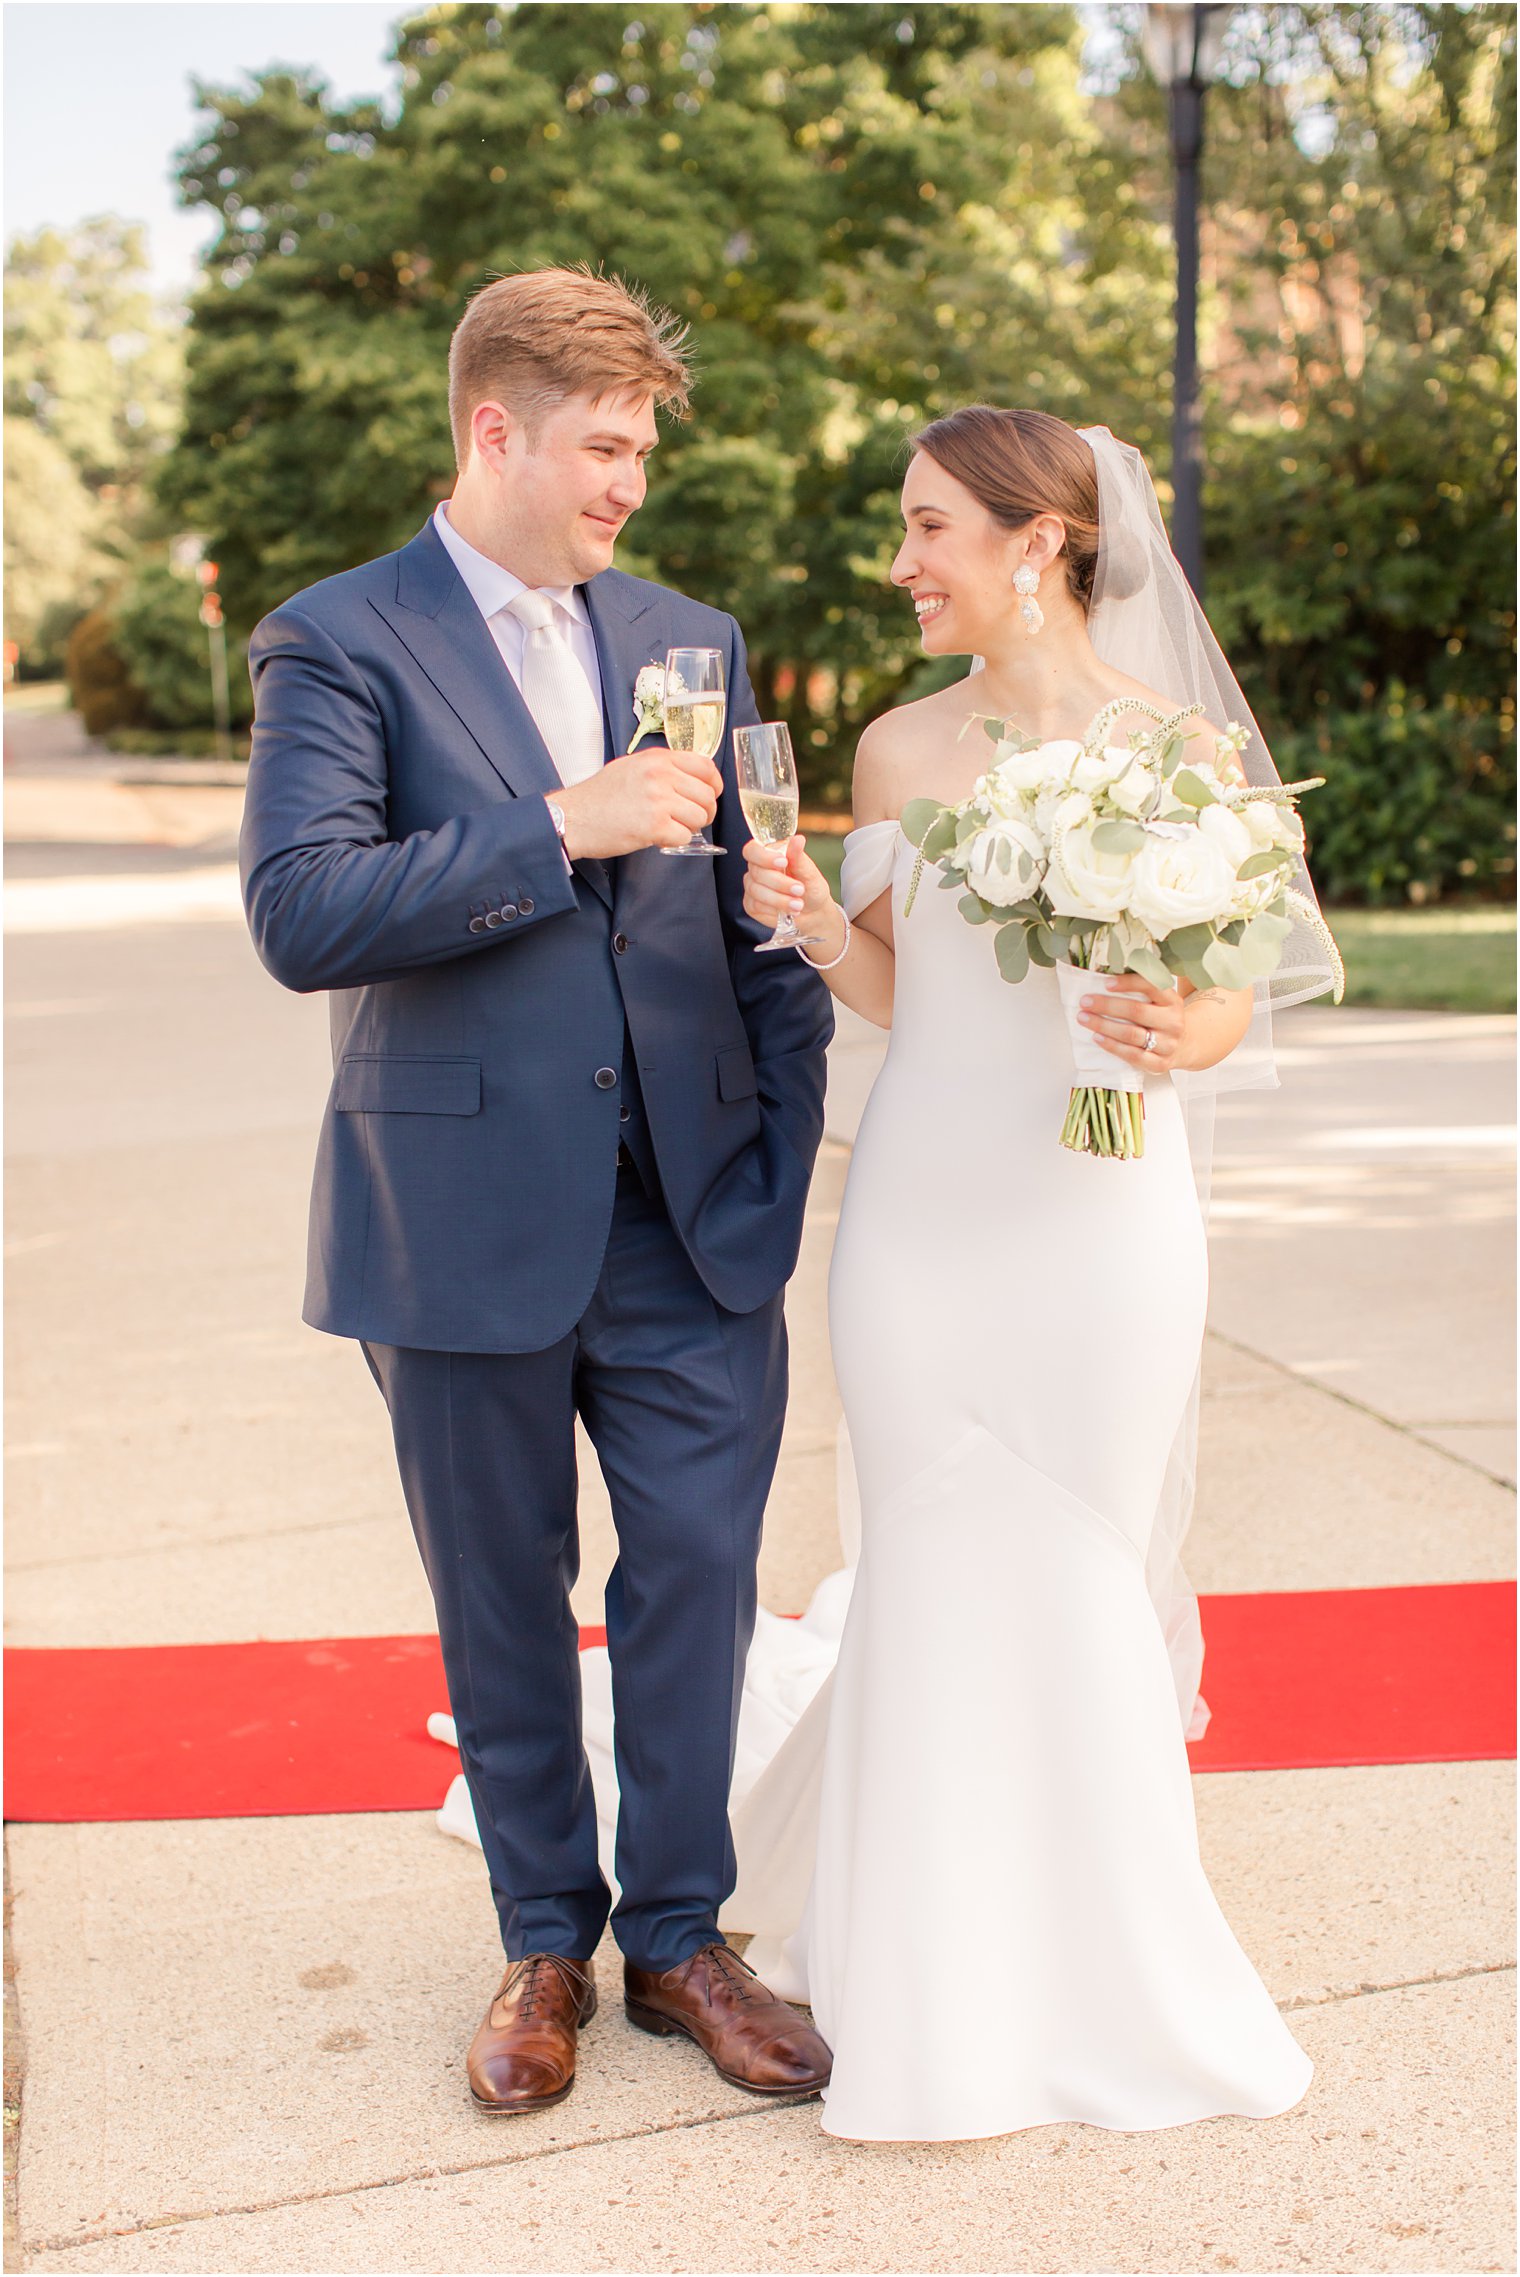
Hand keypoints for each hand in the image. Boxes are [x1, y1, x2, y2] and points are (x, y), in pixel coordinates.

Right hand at [553, 744, 722, 858]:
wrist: (575, 817)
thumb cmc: (600, 795)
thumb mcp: (632, 766)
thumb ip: (662, 768)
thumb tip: (691, 778)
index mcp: (658, 759)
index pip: (706, 766)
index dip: (713, 784)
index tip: (709, 794)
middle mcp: (661, 775)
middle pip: (707, 795)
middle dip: (704, 811)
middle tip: (691, 818)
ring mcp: (659, 800)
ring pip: (700, 817)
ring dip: (690, 827)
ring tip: (672, 827)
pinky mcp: (654, 826)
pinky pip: (685, 836)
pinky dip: (676, 840)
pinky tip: (659, 836)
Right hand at [743, 833, 836, 937]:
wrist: (813, 912)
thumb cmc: (810, 887)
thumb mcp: (809, 872)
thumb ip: (798, 857)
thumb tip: (798, 839)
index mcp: (768, 854)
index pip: (753, 850)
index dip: (763, 856)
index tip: (783, 862)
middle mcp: (756, 869)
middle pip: (757, 872)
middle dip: (779, 882)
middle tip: (799, 889)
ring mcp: (752, 887)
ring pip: (757, 891)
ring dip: (779, 899)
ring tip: (798, 904)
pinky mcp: (751, 905)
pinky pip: (757, 906)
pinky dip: (774, 909)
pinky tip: (787, 911)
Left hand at [1078, 973, 1185, 1071]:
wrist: (1184, 1046)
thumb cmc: (1162, 1018)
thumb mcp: (1160, 1000)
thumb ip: (1141, 990)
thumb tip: (1105, 978)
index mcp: (1172, 1001)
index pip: (1151, 986)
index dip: (1128, 983)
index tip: (1106, 983)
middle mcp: (1173, 1022)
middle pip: (1137, 1011)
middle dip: (1107, 1005)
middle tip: (1085, 1002)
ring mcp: (1168, 1044)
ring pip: (1131, 1034)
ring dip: (1104, 1025)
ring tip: (1084, 1018)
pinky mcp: (1160, 1064)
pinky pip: (1132, 1055)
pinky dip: (1112, 1046)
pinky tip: (1097, 1038)